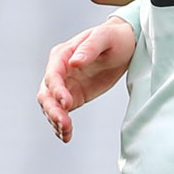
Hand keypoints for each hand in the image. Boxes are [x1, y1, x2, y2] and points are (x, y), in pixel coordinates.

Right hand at [38, 15, 137, 142]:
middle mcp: (59, 71)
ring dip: (55, 120)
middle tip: (64, 123)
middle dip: (53, 109)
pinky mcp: (73, 97)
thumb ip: (90, 48)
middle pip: (46, 93)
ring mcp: (65, 85)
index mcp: (63, 54)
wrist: (127, 45)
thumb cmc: (115, 37)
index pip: (53, 75)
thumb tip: (74, 62)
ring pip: (51, 106)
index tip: (66, 103)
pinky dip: (62, 125)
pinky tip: (66, 136)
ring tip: (66, 133)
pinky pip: (62, 113)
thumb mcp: (105, 37)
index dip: (57, 89)